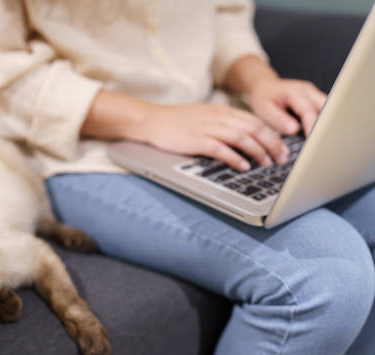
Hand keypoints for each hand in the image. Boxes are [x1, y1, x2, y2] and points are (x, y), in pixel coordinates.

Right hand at [135, 103, 288, 170]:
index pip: (255, 121)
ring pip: (241, 137)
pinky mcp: (195, 139)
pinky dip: (234, 157)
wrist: (149, 120)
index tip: (282, 149)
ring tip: (266, 163)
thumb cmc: (175, 123)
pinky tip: (243, 166)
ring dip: (257, 151)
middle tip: (281, 159)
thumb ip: (223, 125)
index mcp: (221, 111)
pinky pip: (220, 148)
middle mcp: (217, 117)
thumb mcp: (203, 118)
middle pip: (253, 128)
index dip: (273, 135)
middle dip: (272, 144)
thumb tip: (244, 139)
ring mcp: (206, 128)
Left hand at [247, 79, 326, 136]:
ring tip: (323, 140)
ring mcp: (314, 94)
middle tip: (322, 142)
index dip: (311, 125)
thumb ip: (278, 120)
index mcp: (294, 92)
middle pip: (325, 108)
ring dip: (327, 124)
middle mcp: (308, 91)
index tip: (312, 139)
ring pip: (329, 110)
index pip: (307, 110)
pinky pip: (324, 111)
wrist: (264, 87)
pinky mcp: (316, 100)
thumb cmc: (263, 98)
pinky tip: (320, 135)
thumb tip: (294, 130)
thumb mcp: (264, 110)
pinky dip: (324, 122)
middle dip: (325, 125)